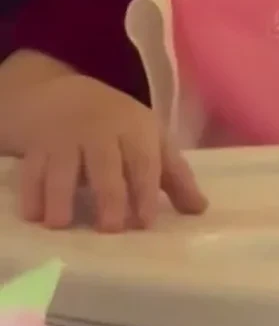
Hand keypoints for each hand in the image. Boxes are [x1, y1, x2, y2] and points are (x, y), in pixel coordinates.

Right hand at [12, 75, 206, 231]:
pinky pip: (32, 169)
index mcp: (134, 130)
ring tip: (59, 224)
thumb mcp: (150, 140)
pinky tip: (34, 215)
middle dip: (108, 195)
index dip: (145, 190)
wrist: (65, 95)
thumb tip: (200, 210)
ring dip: (59, 193)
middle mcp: (99, 131)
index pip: (143, 160)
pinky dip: (31, 192)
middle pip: (104, 163)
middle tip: (109, 230)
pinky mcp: (36, 147)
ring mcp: (65, 137)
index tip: (144, 222)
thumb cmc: (118, 127)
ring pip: (62, 165)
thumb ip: (174, 176)